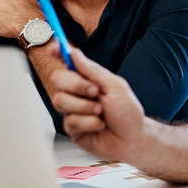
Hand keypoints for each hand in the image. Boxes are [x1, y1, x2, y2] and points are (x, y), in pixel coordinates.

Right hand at [50, 45, 146, 162]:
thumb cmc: (128, 112)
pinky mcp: (72, 129)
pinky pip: (70, 121)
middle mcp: (77, 93)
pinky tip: (99, 125)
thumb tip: (75, 53)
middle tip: (95, 92)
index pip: (68, 63)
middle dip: (77, 85)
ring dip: (85, 106)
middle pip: (57, 80)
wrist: (133, 139)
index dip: (58, 53)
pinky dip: (89, 122)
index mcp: (88, 80)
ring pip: (60, 101)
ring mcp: (73, 111)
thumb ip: (92, 71)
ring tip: (101, 113)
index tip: (54, 48)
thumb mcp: (115, 86)